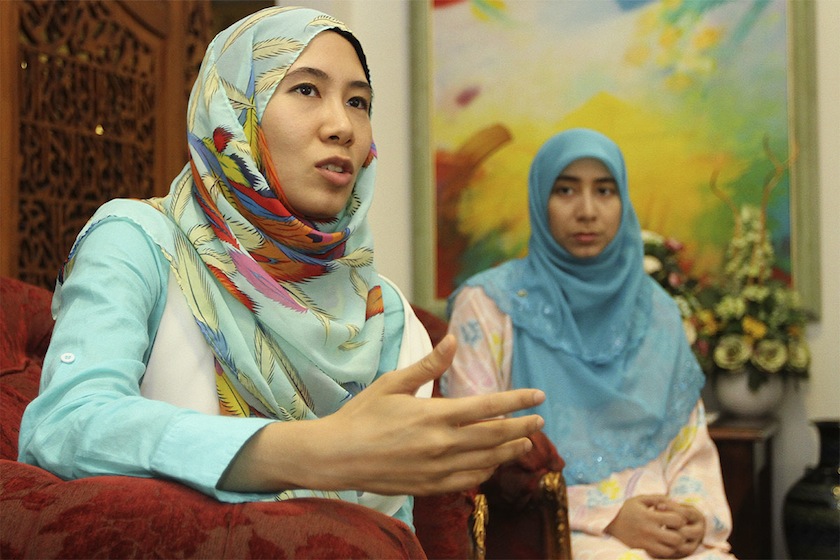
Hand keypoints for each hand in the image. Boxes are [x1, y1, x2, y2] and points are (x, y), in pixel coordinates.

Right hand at [221, 334, 545, 495]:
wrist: (336, 456)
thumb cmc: (362, 416)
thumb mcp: (393, 383)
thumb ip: (428, 365)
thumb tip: (453, 339)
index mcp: (434, 415)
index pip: (488, 407)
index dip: (517, 402)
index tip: (539, 396)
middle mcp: (441, 444)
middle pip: (495, 437)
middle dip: (522, 428)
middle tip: (540, 421)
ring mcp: (437, 469)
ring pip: (486, 462)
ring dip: (509, 452)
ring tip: (524, 444)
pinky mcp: (429, 486)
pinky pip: (467, 481)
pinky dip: (485, 472)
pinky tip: (492, 464)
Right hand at [605, 495, 704, 557]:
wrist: (608, 524)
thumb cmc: (626, 510)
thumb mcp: (640, 499)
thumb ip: (658, 498)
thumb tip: (676, 502)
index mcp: (649, 516)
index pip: (677, 520)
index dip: (681, 518)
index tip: (675, 517)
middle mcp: (649, 531)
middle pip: (677, 539)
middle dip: (681, 534)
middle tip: (676, 530)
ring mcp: (646, 543)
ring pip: (670, 551)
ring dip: (673, 545)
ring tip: (669, 538)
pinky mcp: (643, 551)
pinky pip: (660, 556)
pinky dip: (665, 551)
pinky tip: (662, 543)